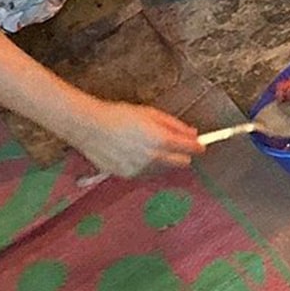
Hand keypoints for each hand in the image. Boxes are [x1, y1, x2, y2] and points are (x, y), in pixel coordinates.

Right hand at [68, 100, 203, 177]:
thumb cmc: (119, 116)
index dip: (198, 146)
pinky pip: (147, 173)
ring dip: (164, 160)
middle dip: (182, 154)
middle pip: (183, 163)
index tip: (200, 144)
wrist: (89, 127)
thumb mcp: (151, 114)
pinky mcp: (129, 176)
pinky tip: (135, 153)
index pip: (191, 149)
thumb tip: (194, 134)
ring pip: (165, 169)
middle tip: (174, 144)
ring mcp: (141, 169)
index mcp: (161, 140)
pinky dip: (148, 166)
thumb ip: (175, 126)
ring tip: (147, 145)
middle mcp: (153, 158)